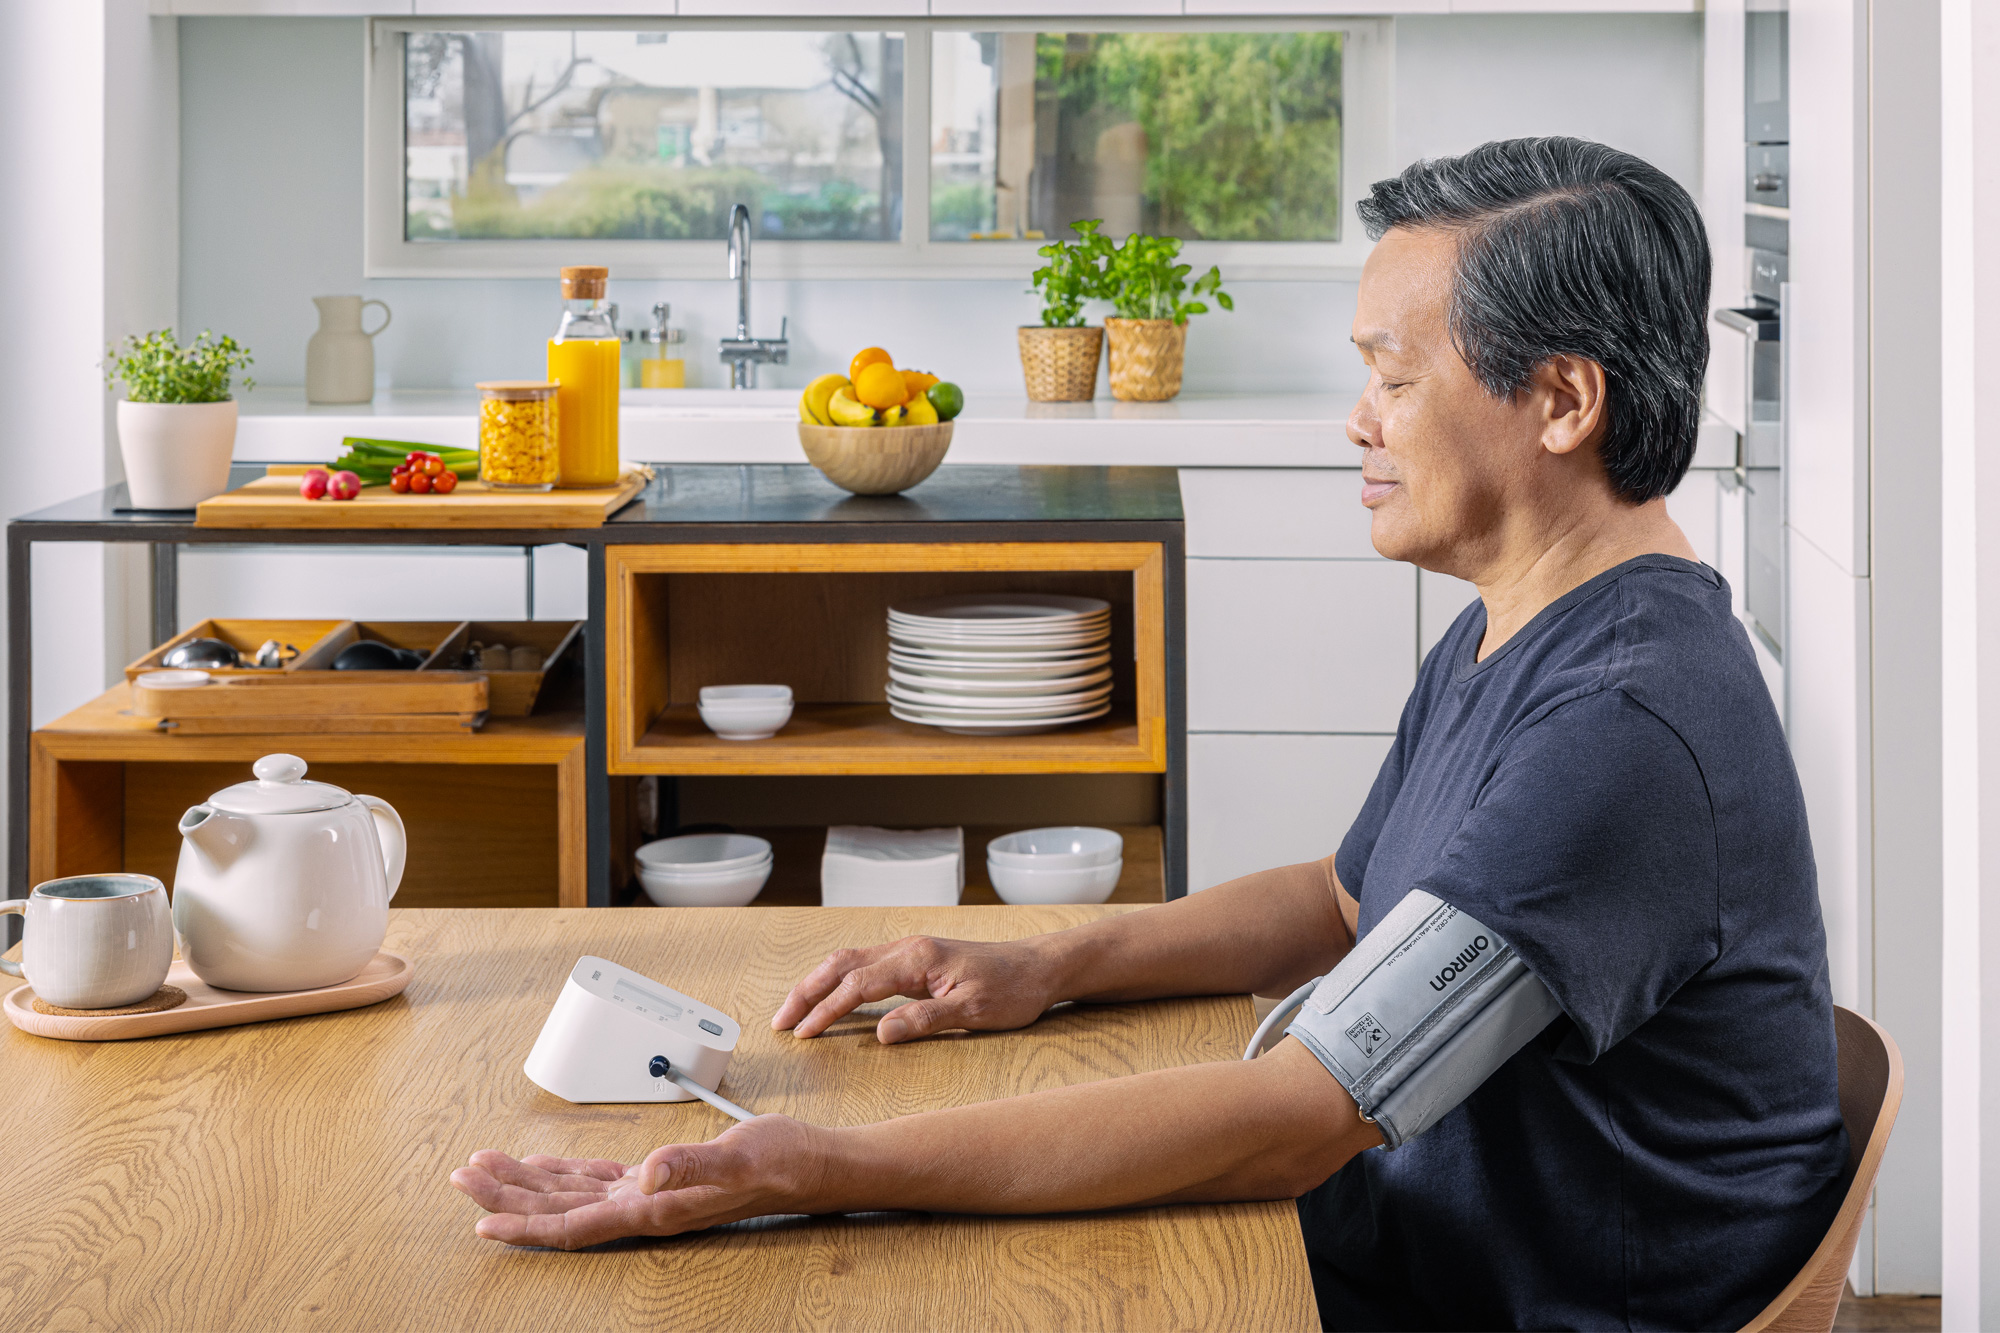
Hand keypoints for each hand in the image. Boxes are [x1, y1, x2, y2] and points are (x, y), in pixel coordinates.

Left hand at [449, 1115, 829, 1249]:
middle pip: (558, 1209)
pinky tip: (547, 1167)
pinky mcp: (660, 1179)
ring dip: (527, 1182)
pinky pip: (598, 1180)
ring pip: (571, 1193)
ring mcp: (649, 1195)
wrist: (810, 1163)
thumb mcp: (735, 1158)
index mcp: (652, 1209)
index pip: (572, 1225)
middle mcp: (643, 1208)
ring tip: (487, 1166)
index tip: (480, 1220)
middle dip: (508, 1195)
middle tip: (463, 1176)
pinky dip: (566, 1172)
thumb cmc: (778, 1161)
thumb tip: (647, 1173)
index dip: (524, 1224)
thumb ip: (691, 1165)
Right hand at [772, 934, 1062, 1042]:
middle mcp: (909, 948)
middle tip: (781, 1021)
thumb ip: (925, 1020)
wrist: (1040, 968)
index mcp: (918, 958)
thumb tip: (879, 1034)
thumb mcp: (973, 1011)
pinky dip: (840, 980)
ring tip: (796, 1011)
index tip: (802, 1033)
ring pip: (851, 961)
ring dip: (819, 983)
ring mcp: (911, 951)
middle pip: (842, 964)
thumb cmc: (1013, 989)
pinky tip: (833, 997)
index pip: (858, 984)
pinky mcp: (917, 960)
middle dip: (807, 991)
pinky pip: (866, 965)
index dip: (826, 1009)